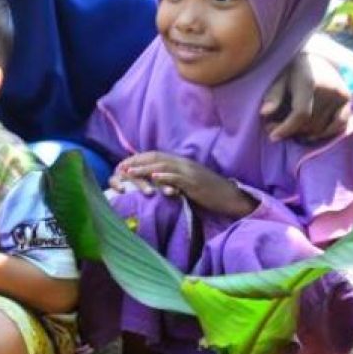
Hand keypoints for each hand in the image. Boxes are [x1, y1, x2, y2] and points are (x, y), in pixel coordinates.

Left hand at [113, 152, 256, 217]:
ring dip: (145, 168)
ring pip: (164, 165)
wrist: (231, 198)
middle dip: (137, 162)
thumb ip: (172, 180)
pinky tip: (154, 177)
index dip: (138, 159)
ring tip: (130, 172)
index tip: (123, 165)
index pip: (156, 156)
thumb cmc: (209, 193)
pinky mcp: (196, 183)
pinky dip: (166, 176)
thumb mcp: (187, 184)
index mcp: (181, 163)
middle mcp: (184, 164)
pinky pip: (179, 178)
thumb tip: (154, 182)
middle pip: (157, 157)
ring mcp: (190, 172)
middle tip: (121, 167)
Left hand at [262, 50, 349, 141]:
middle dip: (290, 130)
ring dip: (303, 133)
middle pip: (310, 123)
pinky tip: (310, 134)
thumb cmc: (290, 70)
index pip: (301, 113)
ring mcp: (340, 95)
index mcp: (309, 82)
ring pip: (320, 127)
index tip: (273, 136)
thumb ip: (273, 94)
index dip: (287, 128)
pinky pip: (340, 125)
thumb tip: (264, 112)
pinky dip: (325, 133)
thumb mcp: (278, 78)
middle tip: (273, 127)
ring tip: (288, 126)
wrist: (313, 58)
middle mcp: (329, 89)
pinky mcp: (347, 99)